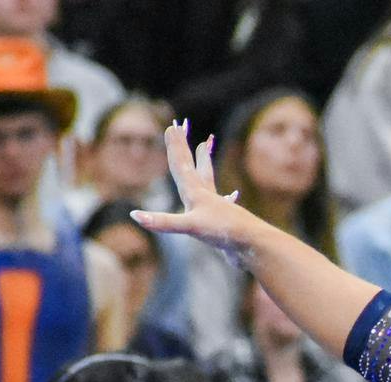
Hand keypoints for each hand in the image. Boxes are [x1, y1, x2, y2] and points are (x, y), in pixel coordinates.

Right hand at [133, 121, 257, 263]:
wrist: (255, 246)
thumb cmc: (225, 233)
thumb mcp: (190, 227)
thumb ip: (163, 221)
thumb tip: (135, 215)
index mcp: (196, 193)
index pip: (181, 165)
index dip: (176, 147)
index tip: (172, 126)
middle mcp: (206, 197)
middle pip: (192, 165)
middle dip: (184, 147)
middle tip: (181, 127)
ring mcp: (216, 208)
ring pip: (207, 178)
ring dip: (203, 161)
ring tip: (205, 147)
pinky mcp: (224, 222)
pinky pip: (219, 200)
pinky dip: (216, 192)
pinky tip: (222, 196)